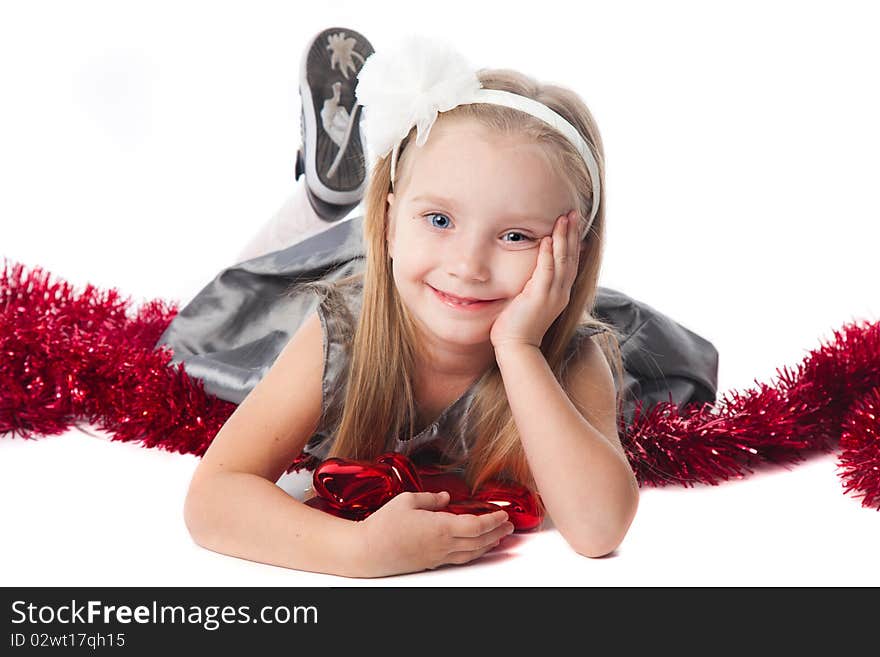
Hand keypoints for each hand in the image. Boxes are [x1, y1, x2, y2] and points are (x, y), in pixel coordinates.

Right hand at [354, 491, 513, 577]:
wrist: (367, 551)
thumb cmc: (384, 525)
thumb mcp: (407, 501)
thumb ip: (430, 499)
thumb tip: (446, 498)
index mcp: (440, 527)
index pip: (476, 525)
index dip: (493, 520)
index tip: (503, 514)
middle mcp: (443, 545)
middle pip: (479, 541)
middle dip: (497, 532)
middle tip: (509, 525)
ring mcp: (438, 556)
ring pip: (472, 552)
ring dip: (489, 544)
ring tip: (499, 537)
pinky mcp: (431, 562)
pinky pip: (460, 558)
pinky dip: (474, 552)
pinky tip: (476, 548)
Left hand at [490, 211, 580, 350]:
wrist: (516, 347)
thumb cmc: (518, 327)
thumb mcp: (530, 302)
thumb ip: (534, 286)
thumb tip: (531, 275)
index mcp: (560, 294)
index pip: (571, 263)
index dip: (573, 242)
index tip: (573, 224)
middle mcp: (561, 293)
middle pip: (572, 258)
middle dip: (572, 234)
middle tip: (574, 213)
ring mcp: (553, 296)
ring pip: (563, 261)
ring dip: (564, 238)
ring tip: (564, 219)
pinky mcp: (539, 298)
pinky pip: (546, 272)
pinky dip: (548, 255)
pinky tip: (548, 239)